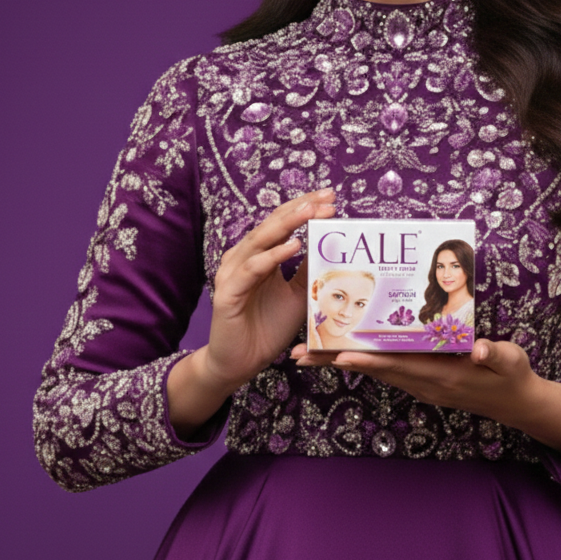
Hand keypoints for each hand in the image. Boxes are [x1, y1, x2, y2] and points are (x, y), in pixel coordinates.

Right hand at [168, 188, 334, 435]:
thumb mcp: (299, 294)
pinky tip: (293, 245)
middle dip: (301, 208)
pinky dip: (272, 256)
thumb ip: (309, 269)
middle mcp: (245, 258)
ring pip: (261, 240)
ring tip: (310, 211)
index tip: (331, 198)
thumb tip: (332, 245)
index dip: (305, 208)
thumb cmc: (268, 327)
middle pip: (273, 224)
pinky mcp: (228, 293)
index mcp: (260, 255)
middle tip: (327, 197)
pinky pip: (252, 269)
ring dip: (287, 224)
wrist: (242, 362)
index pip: (283, 222)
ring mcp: (234, 273)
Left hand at [290, 338, 560, 460]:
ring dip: (342, 362)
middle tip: (297, 355)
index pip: (395, 366)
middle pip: (373, 370)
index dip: (366, 360)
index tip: (336, 354)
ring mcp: (422, 383)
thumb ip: (495, 354)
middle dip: (335, 361)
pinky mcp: (424, 381)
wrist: (518, 401)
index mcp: (441, 376)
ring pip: (376, 371)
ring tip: (308, 353)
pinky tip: (349, 351)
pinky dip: (365, 361)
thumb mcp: (510, 361)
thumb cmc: (513, 376)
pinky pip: (388, 370)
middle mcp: (424, 382)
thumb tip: (482, 348)